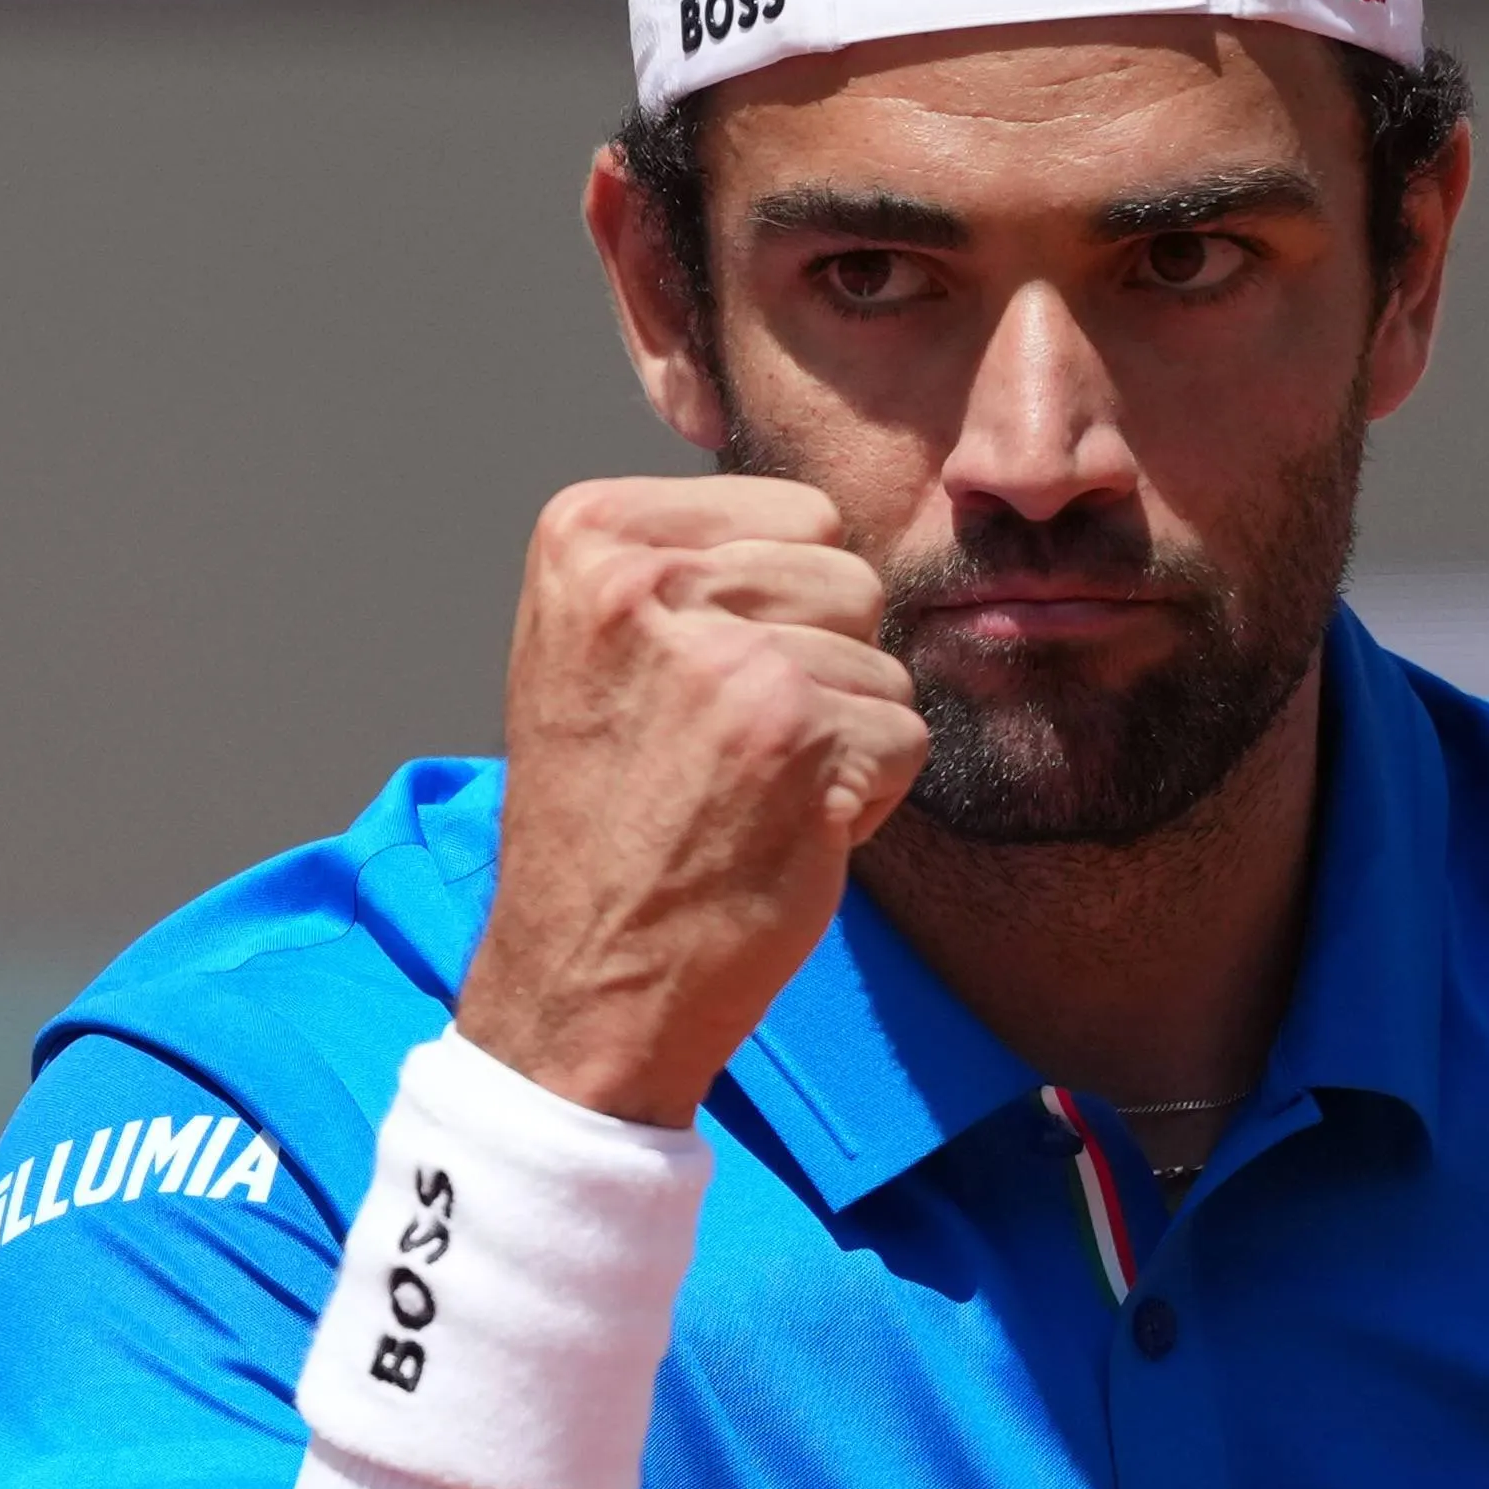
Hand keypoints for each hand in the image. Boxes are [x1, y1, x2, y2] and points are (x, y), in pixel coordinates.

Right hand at [458, 477, 927, 1127]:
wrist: (582, 976)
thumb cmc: (603, 818)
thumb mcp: (592, 649)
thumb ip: (687, 565)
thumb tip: (822, 522)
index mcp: (588, 534)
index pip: (793, 511)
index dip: (775, 609)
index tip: (692, 686)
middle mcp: (648, 579)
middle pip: (847, 575)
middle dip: (820, 664)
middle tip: (728, 749)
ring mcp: (727, 655)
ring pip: (883, 658)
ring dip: (844, 732)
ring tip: (750, 790)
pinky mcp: (799, 733)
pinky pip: (906, 733)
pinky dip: (869, 797)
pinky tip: (784, 833)